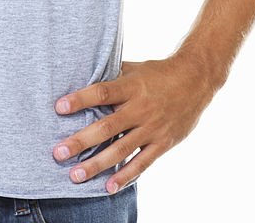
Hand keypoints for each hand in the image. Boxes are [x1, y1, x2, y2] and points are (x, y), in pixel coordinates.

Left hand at [52, 54, 218, 191]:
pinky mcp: (162, 143)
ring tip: (75, 176)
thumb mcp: (135, 68)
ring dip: (97, 164)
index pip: (102, 93)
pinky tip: (108, 187)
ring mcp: (152, 128)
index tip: (59, 107)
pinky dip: (125, 176)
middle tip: (58, 153)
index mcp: (131, 86)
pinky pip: (142, 163)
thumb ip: (112, 75)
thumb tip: (84, 74)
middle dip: (81, 141)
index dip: (80, 100)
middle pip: (106, 127)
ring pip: (121, 149)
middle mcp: (140, 108)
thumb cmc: (159, 72)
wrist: (196, 80)